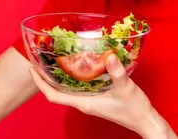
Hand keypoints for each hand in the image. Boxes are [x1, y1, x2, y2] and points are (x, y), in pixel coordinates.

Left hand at [29, 54, 177, 138]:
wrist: (145, 121)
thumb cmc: (135, 108)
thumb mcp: (126, 88)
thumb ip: (117, 72)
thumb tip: (109, 56)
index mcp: (84, 103)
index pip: (53, 96)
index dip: (40, 83)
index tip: (32, 69)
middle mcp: (83, 103)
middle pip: (56, 91)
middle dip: (45, 78)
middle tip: (39, 59)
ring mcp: (89, 101)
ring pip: (65, 90)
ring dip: (56, 77)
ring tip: (52, 60)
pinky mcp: (95, 99)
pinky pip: (76, 89)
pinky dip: (70, 78)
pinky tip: (75, 66)